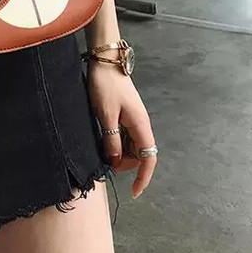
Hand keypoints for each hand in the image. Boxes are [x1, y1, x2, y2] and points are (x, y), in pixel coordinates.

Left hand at [87, 61, 156, 198]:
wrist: (105, 60)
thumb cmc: (105, 85)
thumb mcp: (105, 115)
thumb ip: (112, 140)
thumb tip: (116, 162)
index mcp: (140, 124)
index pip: (149, 158)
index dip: (144, 177)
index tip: (134, 192)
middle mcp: (140, 123)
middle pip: (140, 154)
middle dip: (126, 164)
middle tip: (106, 162)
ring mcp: (133, 118)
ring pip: (131, 145)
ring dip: (120, 153)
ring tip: (102, 149)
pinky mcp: (125, 113)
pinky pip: (125, 135)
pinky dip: (116, 142)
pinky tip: (103, 139)